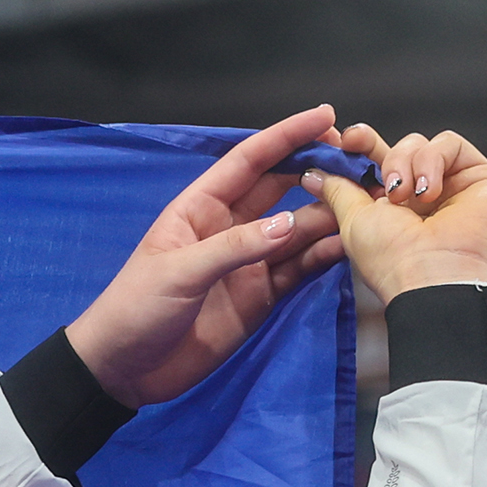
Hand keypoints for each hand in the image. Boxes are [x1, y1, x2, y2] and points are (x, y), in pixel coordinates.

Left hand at [62, 104, 357, 407]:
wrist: (122, 370)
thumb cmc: (136, 309)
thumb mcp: (178, 272)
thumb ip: (234, 248)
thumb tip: (290, 224)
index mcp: (199, 209)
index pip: (248, 162)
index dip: (286, 137)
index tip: (326, 116)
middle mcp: (228, 228)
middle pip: (282, 189)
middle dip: (318, 171)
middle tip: (359, 161)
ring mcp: (247, 262)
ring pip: (297, 229)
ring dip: (327, 216)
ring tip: (363, 205)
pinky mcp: (259, 295)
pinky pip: (298, 268)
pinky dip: (322, 256)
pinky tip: (347, 244)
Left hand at [304, 126, 486, 303]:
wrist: (435, 277)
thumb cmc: (393, 260)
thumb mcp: (353, 221)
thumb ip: (337, 191)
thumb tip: (313, 173)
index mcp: (388, 209)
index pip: (371, 165)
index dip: (357, 148)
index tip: (345, 141)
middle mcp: (419, 196)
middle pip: (397, 150)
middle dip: (379, 152)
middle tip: (375, 171)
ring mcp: (450, 185)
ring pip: (420, 144)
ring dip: (405, 163)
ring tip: (406, 197)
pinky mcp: (478, 175)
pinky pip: (449, 143)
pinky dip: (433, 160)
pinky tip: (430, 192)